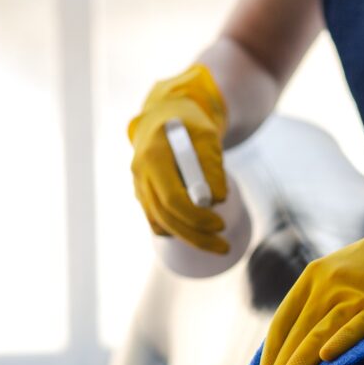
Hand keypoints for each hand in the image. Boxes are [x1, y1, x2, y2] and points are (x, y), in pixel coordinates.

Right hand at [128, 63, 228, 253]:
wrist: (166, 117)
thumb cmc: (191, 125)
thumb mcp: (208, 136)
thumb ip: (212, 164)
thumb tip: (217, 199)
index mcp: (153, 156)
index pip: (172, 198)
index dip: (196, 217)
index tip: (221, 225)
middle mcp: (140, 174)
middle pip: (166, 217)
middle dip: (197, 236)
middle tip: (224, 247)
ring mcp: (139, 187)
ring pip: (161, 225)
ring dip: (190, 239)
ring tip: (217, 244)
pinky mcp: (144, 196)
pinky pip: (158, 223)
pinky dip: (177, 231)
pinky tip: (197, 233)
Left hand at [259, 145, 363, 364]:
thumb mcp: (339, 278)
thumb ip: (319, 306)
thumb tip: (299, 351)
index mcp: (310, 280)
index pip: (281, 325)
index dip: (270, 357)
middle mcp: (324, 285)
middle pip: (296, 334)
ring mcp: (351, 292)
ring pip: (318, 332)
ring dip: (300, 364)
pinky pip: (357, 325)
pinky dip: (342, 341)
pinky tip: (327, 359)